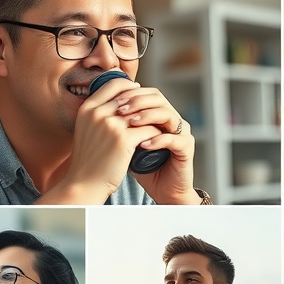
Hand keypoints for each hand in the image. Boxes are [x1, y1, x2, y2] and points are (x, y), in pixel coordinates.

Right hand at [54, 79, 163, 202]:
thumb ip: (97, 115)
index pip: (112, 84)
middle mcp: (97, 113)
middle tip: (153, 105)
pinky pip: (148, 129)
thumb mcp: (86, 130)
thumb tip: (117, 103)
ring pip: (141, 112)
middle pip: (128, 95)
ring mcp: (110, 125)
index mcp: (87, 109)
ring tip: (160, 120)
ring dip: (152, 115)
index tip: (137, 90)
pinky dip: (156, 132)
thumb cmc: (87, 160)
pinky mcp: (123, 140)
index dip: (128, 85)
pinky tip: (161, 136)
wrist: (84, 183)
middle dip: (143, 99)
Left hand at [116, 86, 200, 203]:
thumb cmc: (143, 166)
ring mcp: (182, 132)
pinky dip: (157, 140)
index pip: (147, 93)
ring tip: (130, 123)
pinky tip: (142, 144)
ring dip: (147, 117)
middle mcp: (173, 119)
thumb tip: (97, 110)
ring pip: (167, 115)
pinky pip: (174, 139)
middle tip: (120, 109)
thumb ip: (119, 126)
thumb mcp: (127, 142)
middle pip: (158, 99)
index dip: (130, 93)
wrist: (162, 189)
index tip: (112, 100)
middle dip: (137, 102)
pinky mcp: (187, 147)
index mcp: (159, 114)